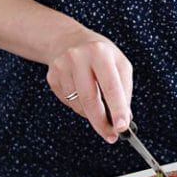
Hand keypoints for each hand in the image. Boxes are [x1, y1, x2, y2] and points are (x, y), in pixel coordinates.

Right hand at [46, 27, 132, 142]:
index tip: (122, 127)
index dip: (118, 109)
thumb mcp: (119, 63)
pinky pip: (69, 103)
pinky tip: (82, 93)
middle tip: (111, 136)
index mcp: (100, 52)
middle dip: (102, 123)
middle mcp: (78, 58)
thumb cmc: (100, 54)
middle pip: (90, 100)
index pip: (111, 86)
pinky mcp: (52, 78)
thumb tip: (124, 119)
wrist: (68, 40)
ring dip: (92, 113)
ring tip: (98, 104)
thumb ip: (124, 90)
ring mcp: (61, 68)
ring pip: (79, 105)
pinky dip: (80, 106)